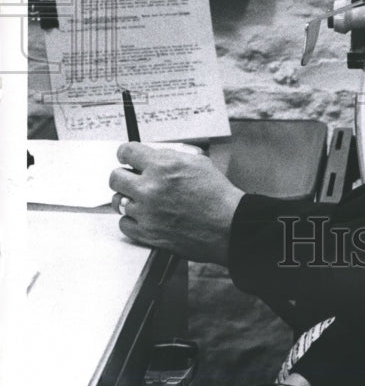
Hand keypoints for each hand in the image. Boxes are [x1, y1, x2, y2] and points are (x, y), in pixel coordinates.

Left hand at [109, 143, 244, 264]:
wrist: (227, 225)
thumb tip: (152, 156)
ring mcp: (146, 212)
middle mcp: (150, 188)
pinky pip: (124, 223)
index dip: (126, 153)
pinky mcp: (147, 234)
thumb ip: (170, 157)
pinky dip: (132, 219)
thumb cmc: (217, 195)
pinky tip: (145, 216)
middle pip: (115, 177)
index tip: (127, 157)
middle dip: (124, 175)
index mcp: (163, 166)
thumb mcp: (197, 162)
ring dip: (129, 198)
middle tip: (133, 178)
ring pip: (118, 201)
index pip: (127, 152)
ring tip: (143, 199)